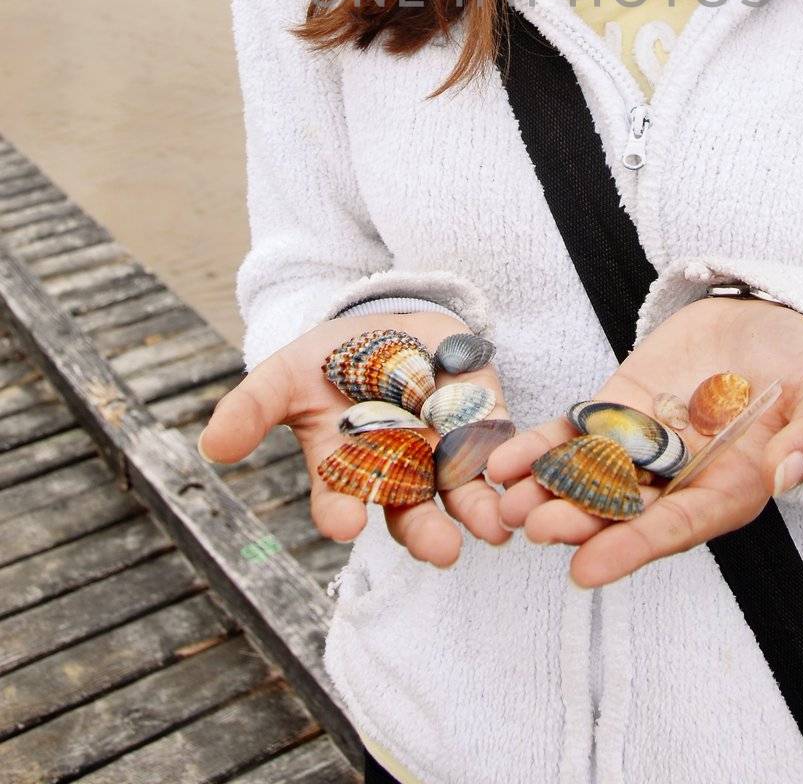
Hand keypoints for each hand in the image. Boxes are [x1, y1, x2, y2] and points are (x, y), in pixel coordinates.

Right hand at [197, 311, 513, 566]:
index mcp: (346, 469)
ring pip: (462, 494)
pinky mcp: (484, 425)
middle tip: (439, 550)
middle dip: (425, 531)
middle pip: (411, 513)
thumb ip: (253, 409)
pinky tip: (518, 476)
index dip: (342, 512)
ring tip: (492, 530)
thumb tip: (212, 447)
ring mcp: (443, 452)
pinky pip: (499, 450)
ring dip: (478, 512)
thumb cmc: (328, 361)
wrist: (387, 324)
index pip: (341, 501)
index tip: (345, 523)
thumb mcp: (286, 374)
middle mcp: (398, 473)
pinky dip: (510, 463)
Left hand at [484, 295, 802, 587]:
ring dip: (548, 491)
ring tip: (505, 502)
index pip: (678, 527)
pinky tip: (501, 463)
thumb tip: (788, 475)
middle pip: (623, 509)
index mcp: (731, 489)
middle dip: (578, 521)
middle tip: (535, 527)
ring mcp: (646, 442)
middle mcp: (681, 477)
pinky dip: (540, 448)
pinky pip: (576, 432)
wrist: (773, 317)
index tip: (587, 570)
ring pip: (590, 476)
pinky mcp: (621, 405)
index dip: (633, 548)